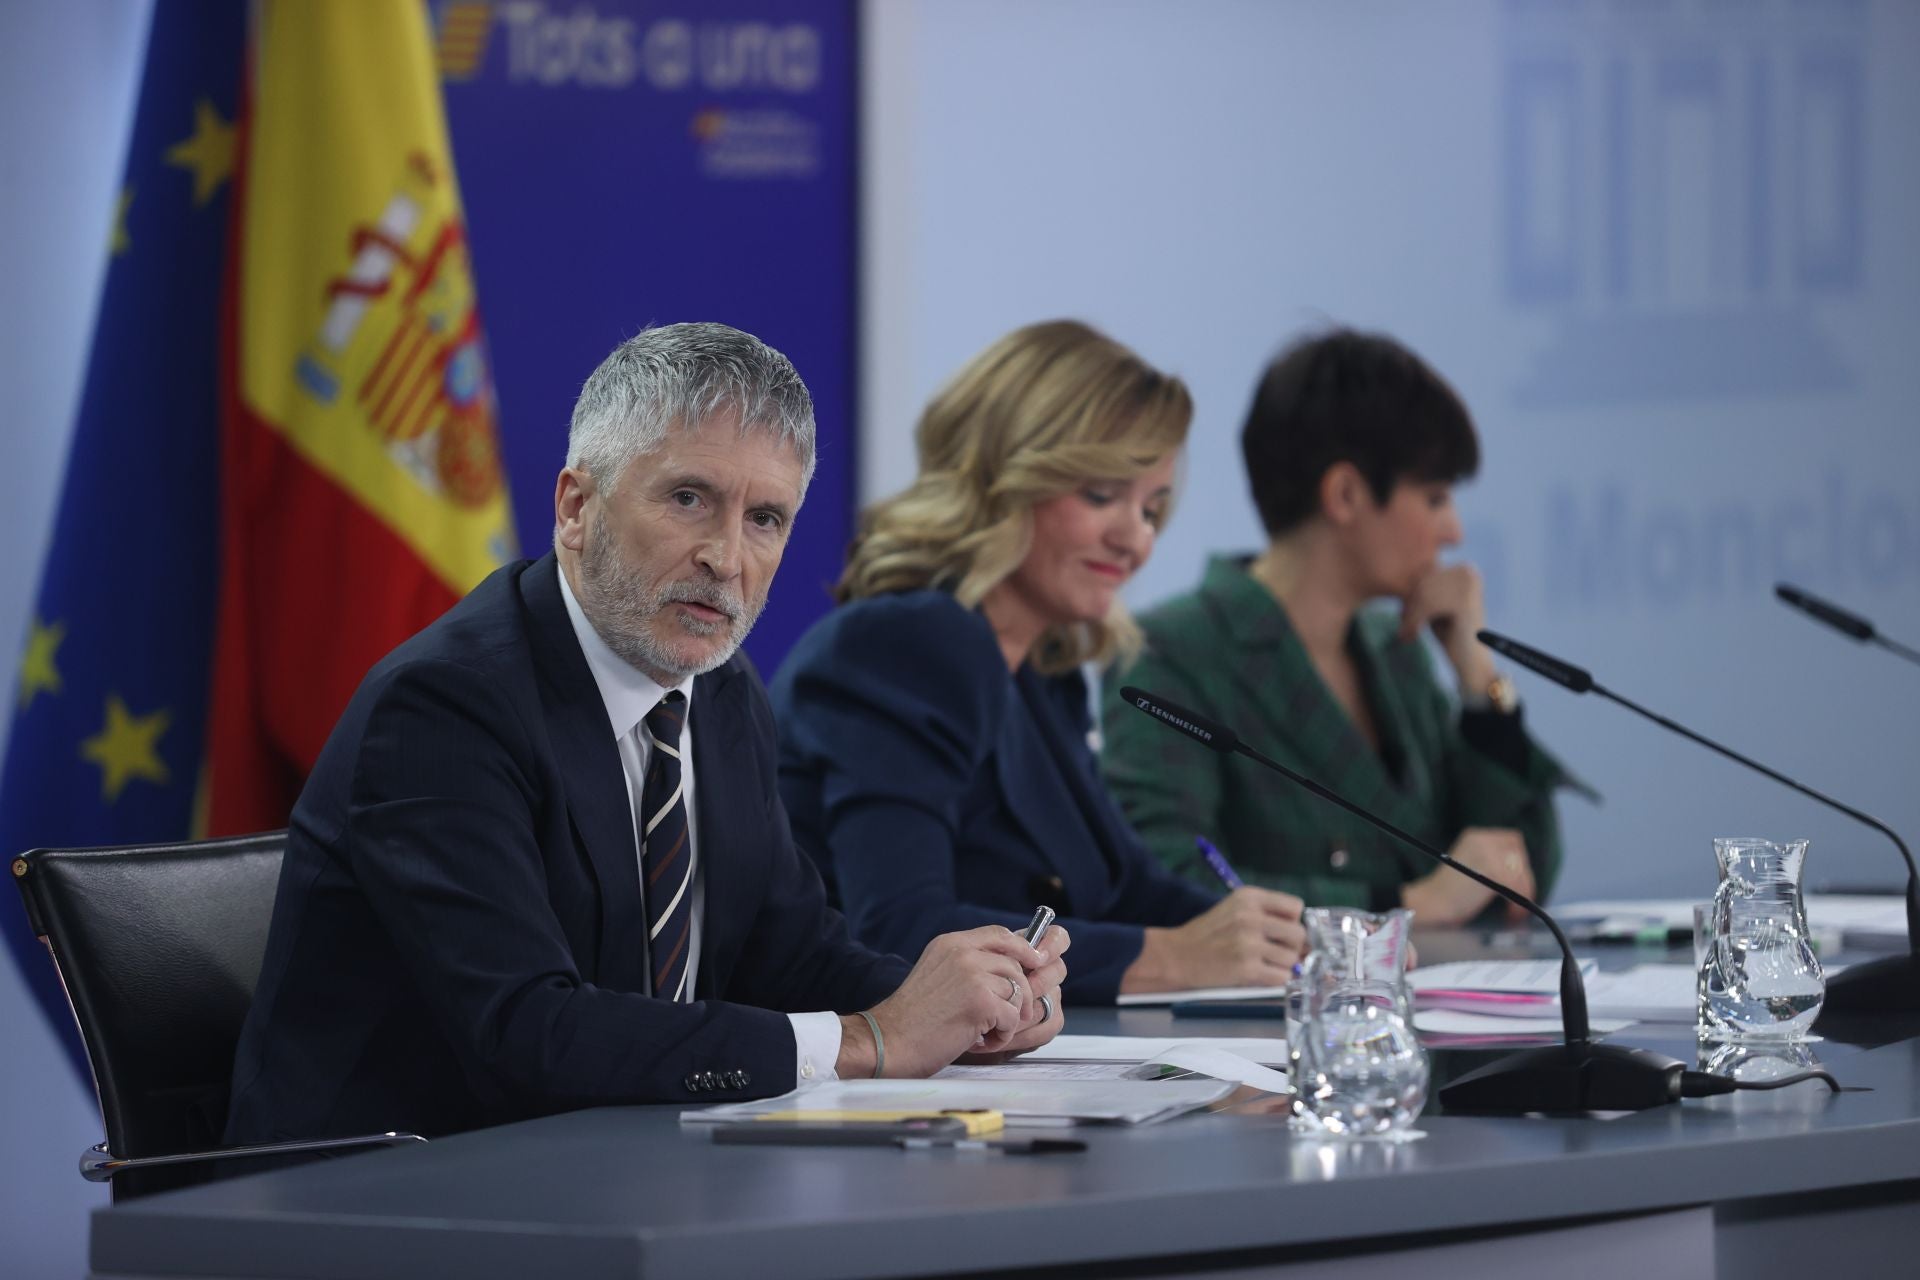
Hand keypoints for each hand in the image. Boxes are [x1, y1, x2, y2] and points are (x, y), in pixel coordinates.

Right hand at [841, 924, 1070, 1078]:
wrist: (888, 1041)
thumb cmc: (912, 1017)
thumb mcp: (938, 974)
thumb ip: (967, 963)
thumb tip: (1011, 965)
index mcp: (950, 943)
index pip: (999, 934)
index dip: (1023, 948)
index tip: (1037, 962)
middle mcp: (962, 953)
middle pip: (1015, 965)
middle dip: (1019, 994)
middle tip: (1004, 1017)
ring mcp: (972, 975)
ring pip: (1017, 991)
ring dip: (1008, 1017)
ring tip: (987, 1031)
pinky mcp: (980, 1002)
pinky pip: (1012, 1016)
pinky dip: (1002, 1034)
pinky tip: (982, 1041)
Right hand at [1122, 887, 1305, 993]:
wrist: (1177, 956)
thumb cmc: (1209, 934)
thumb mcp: (1235, 909)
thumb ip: (1267, 915)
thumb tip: (1305, 938)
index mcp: (1249, 897)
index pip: (1295, 906)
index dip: (1292, 921)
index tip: (1280, 931)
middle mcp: (1250, 917)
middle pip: (1299, 934)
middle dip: (1293, 947)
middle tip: (1277, 952)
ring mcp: (1248, 943)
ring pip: (1291, 958)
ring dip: (1283, 965)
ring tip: (1264, 964)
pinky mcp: (1246, 968)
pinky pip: (1281, 977)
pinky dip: (1275, 980)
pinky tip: (1260, 975)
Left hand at [1398, 563, 1494, 692]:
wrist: (1471, 664)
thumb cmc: (1448, 632)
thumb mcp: (1431, 603)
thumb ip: (1417, 586)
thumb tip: (1391, 570)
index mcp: (1462, 568)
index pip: (1423, 570)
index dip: (1409, 593)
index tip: (1403, 613)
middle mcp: (1468, 572)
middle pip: (1421, 579)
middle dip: (1408, 604)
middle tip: (1403, 625)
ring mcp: (1469, 586)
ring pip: (1421, 592)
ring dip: (1409, 614)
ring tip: (1407, 632)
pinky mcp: (1464, 603)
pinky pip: (1426, 606)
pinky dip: (1413, 622)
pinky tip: (1410, 637)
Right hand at [1402, 827, 1532, 925]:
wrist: (1432, 904)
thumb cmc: (1449, 893)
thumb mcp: (1471, 866)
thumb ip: (1492, 861)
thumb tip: (1523, 872)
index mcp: (1475, 836)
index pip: (1512, 841)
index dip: (1519, 861)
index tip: (1518, 880)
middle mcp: (1482, 839)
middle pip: (1519, 856)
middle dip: (1524, 879)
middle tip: (1520, 899)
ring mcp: (1488, 853)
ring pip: (1521, 871)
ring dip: (1523, 892)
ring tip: (1514, 910)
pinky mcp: (1493, 870)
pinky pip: (1518, 885)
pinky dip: (1518, 901)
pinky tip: (1510, 913)